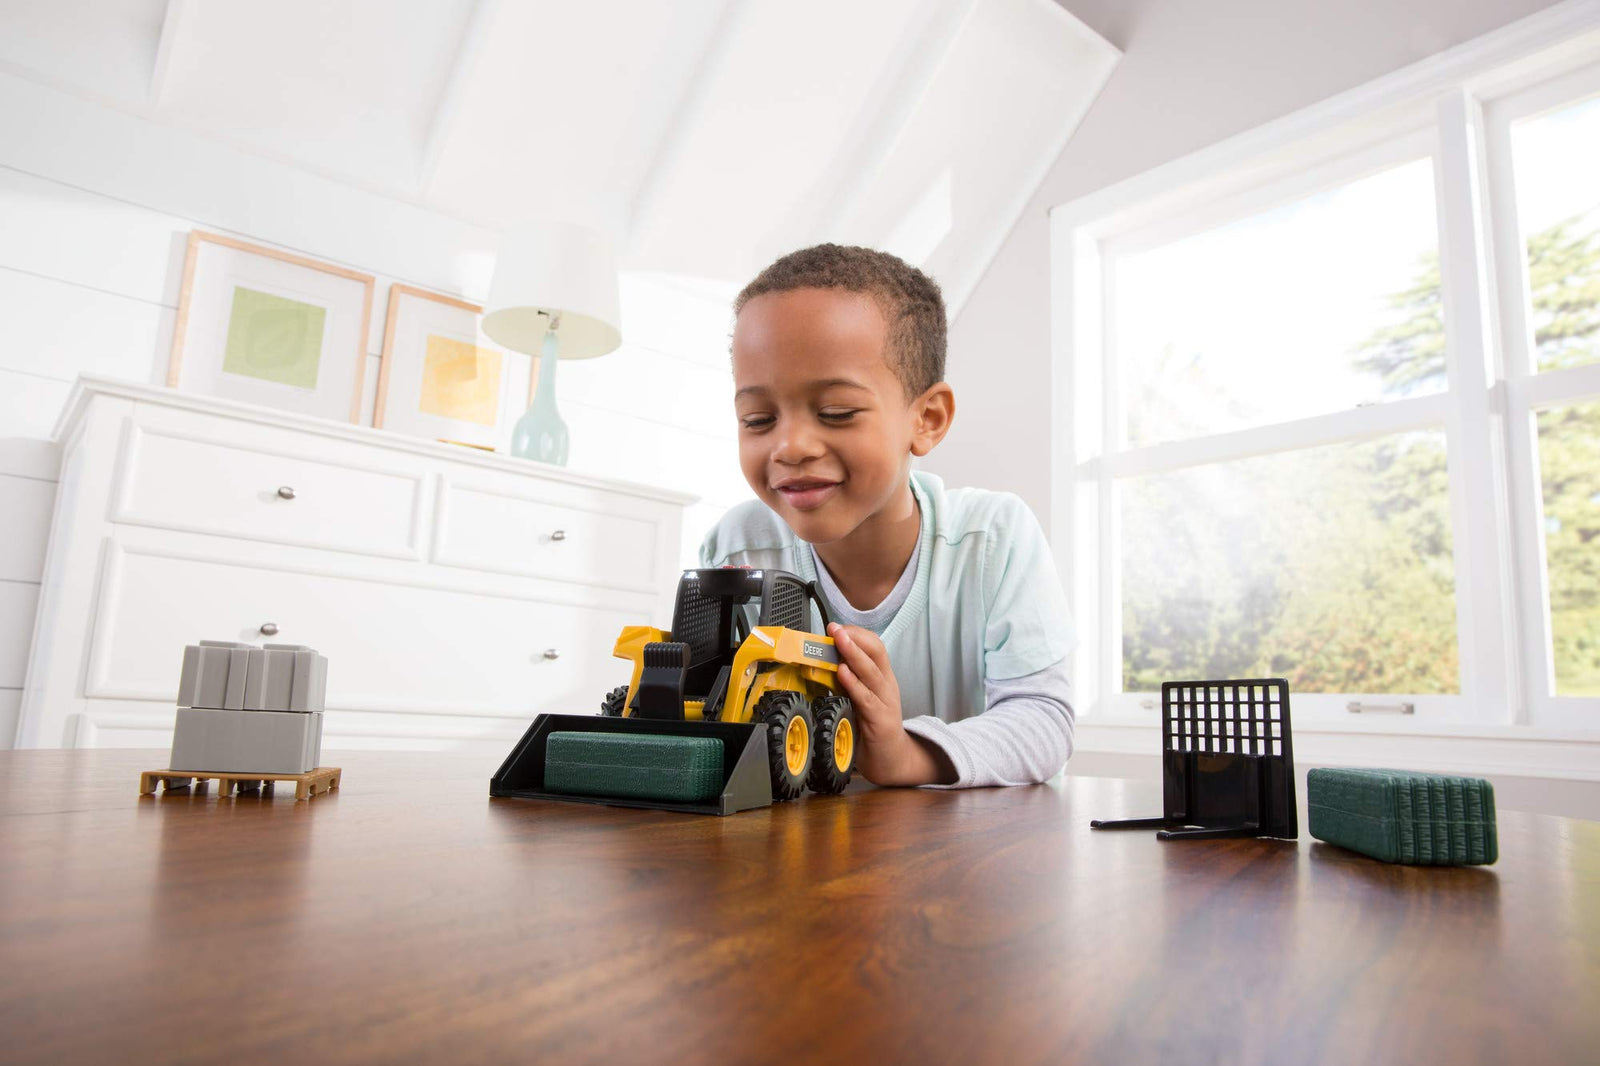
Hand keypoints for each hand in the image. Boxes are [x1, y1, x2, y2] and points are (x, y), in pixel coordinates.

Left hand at [827, 623, 952, 785]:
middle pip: (875, 654)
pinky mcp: (880, 721)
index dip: (857, 634)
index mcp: (882, 678)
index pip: (875, 647)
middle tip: (835, 628)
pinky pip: (867, 698)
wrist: (892, 761)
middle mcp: (887, 686)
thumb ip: (848, 681)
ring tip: (839, 641)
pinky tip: (843, 674)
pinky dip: (854, 684)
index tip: (837, 626)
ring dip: (853, 654)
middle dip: (854, 638)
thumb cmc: (872, 728)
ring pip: (871, 672)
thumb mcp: (861, 698)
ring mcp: (885, 702)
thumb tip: (823, 662)